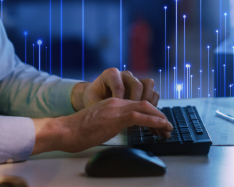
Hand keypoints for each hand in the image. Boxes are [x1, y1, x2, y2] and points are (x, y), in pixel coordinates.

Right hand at [32, 98, 171, 153]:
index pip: (137, 105)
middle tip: (167, 127)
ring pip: (144, 108)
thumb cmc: (77, 130)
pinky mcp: (114, 117)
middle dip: (159, 115)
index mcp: (112, 103)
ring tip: (168, 128)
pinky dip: (152, 120)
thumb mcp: (98, 123)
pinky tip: (160, 125)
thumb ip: (110, 122)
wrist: (65, 130)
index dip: (151, 113)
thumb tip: (119, 130)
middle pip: (144, 104)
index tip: (159, 125)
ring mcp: (115, 108)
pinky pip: (138, 116)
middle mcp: (116, 102)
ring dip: (159, 118)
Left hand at [71, 68, 159, 110]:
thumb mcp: (92, 102)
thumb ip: (100, 107)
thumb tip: (109, 117)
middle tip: (131, 115)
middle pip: (137, 84)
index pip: (119, 85)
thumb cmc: (93, 100)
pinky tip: (145, 114)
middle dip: (135, 102)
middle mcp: (124, 74)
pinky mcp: (142, 87)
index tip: (117, 111)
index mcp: (110, 74)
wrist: (95, 97)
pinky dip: (152, 103)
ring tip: (140, 113)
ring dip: (147, 101)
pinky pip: (153, 92)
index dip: (120, 100)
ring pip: (148, 84)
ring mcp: (134, 80)